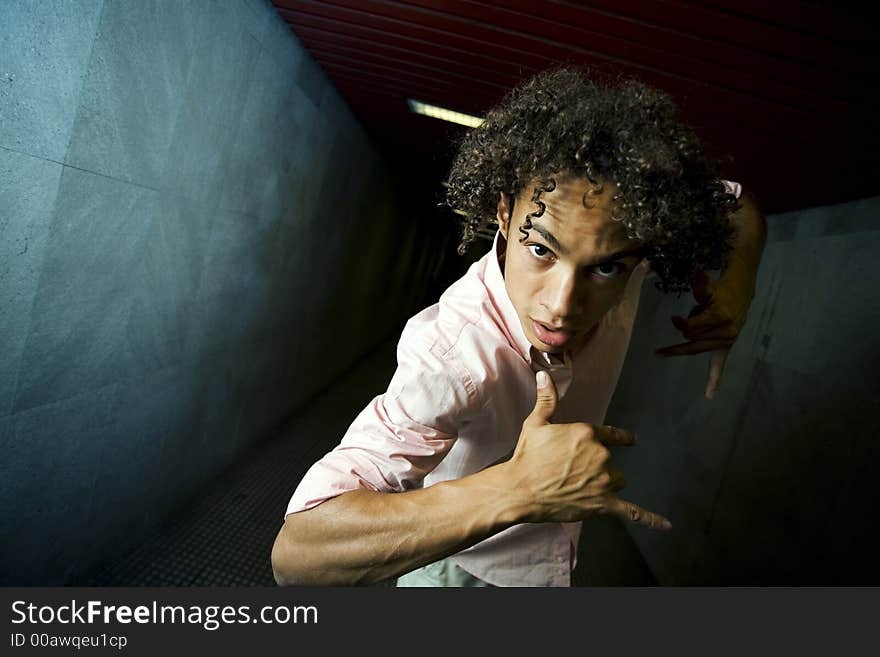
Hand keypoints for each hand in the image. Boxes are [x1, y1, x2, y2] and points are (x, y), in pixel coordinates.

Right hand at [503, 371, 671, 529]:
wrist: (520, 489)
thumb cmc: (526, 456)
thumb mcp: (536, 423)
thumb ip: (547, 399)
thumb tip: (545, 374)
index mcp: (586, 434)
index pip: (612, 435)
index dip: (621, 438)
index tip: (630, 439)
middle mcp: (599, 456)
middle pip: (611, 461)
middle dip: (597, 466)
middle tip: (571, 472)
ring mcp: (602, 481)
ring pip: (617, 481)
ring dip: (606, 483)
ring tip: (582, 488)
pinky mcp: (602, 504)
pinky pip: (631, 512)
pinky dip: (650, 519)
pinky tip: (666, 525)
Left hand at [655, 264, 755, 398]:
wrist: (742, 291)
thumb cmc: (721, 289)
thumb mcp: (709, 286)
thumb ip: (700, 286)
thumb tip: (695, 275)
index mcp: (720, 317)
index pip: (692, 327)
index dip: (681, 323)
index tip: (674, 318)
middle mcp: (725, 332)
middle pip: (692, 339)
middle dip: (684, 331)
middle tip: (675, 334)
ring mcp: (726, 341)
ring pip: (697, 348)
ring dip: (689, 340)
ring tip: (681, 338)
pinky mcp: (726, 346)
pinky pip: (719, 365)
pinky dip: (714, 379)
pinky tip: (709, 395)